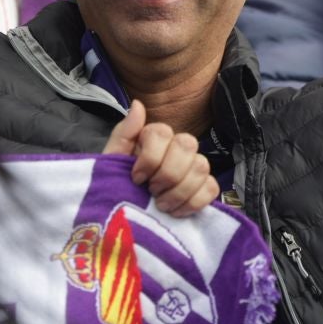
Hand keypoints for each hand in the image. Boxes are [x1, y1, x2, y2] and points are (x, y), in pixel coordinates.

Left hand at [102, 100, 219, 218]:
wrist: (122, 219)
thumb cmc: (115, 187)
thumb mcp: (111, 162)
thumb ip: (123, 133)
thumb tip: (138, 104)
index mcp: (153, 138)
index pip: (163, 132)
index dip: (151, 157)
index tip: (136, 178)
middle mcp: (176, 148)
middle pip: (187, 144)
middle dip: (168, 173)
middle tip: (152, 192)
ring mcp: (192, 168)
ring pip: (201, 166)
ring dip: (180, 191)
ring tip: (161, 206)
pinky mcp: (203, 189)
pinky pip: (211, 187)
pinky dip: (194, 202)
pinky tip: (176, 212)